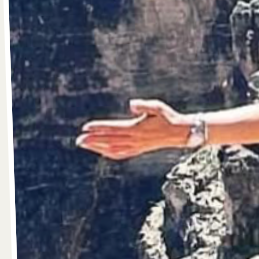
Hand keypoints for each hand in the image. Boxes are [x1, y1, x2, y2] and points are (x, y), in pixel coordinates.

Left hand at [76, 99, 191, 159]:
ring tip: (83, 144)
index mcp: (138, 128)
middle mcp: (135, 140)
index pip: (114, 128)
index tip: (86, 127)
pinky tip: (100, 151)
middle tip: (78, 139)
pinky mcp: (138, 150)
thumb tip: (131, 104)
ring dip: (97, 147)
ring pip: (113, 149)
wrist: (180, 133)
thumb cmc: (169, 117)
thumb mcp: (158, 107)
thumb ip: (144, 105)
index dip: (99, 128)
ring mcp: (136, 147)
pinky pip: (120, 154)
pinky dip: (108, 153)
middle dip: (93, 140)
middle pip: (110, 141)